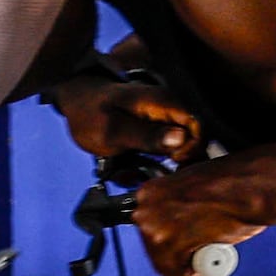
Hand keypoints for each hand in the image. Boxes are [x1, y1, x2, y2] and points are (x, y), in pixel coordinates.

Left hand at [51, 73, 204, 162]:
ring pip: (179, 149)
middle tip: (149, 173)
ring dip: (159, 167)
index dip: (191, 149)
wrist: (75, 102)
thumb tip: (182, 139)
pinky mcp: (155, 130)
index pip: (199, 128)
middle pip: (193, 141)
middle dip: (175, 163)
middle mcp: (169, 110)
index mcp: (164, 104)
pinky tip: (130, 170)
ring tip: (133, 173)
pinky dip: (149, 165)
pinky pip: (163, 150)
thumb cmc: (90, 113)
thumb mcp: (113, 131)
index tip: (171, 161)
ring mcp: (163, 120)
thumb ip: (147, 136)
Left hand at [134, 160, 275, 275]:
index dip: (168, 240)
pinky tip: (205, 269)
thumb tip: (179, 224)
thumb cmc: (231, 185)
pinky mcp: (170, 242)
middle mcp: (146, 207)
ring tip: (207, 257)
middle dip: (175, 254)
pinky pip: (173, 272)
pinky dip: (191, 275)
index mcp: (150, 190)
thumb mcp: (192, 189)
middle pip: (152, 247)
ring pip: (162, 262)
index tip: (183, 245)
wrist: (250, 186)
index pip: (148, 228)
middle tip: (197, 253)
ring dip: (184, 265)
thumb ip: (178, 206)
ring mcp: (155, 226)